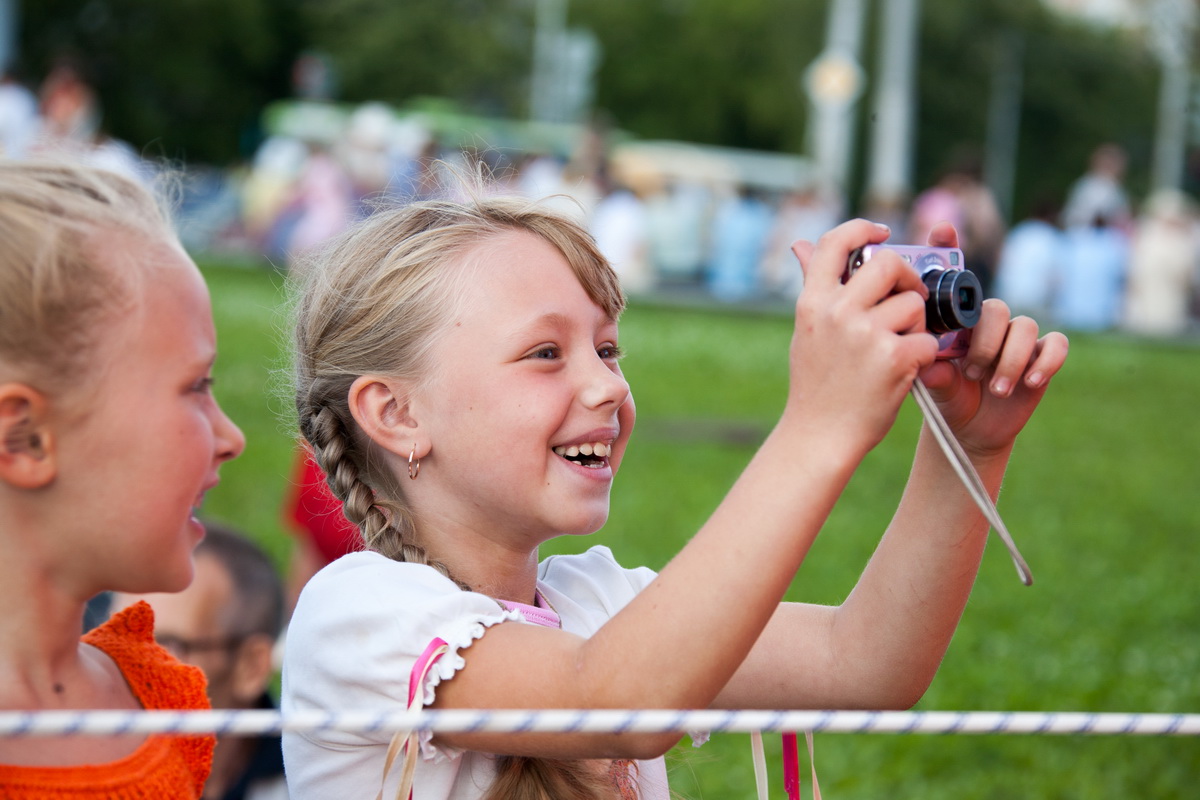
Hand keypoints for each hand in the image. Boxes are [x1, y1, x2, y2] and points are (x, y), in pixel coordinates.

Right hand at [789, 219, 940, 455]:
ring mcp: (866, 334)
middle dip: (907, 278)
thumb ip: (813, 287)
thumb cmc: (816, 385)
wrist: (819, 436)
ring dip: (917, 325)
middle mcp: (837, 312)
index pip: (835, 243)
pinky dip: (925, 356)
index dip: (863, 229)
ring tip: (899, 348)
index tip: (883, 233)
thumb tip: (799, 244)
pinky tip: (907, 371)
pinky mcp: (894, 358)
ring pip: (914, 304)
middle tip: (907, 298)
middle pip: (888, 264)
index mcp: (813, 302)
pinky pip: (929, 340)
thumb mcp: (807, 330)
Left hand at [917, 222, 1069, 457]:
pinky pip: (1055, 343)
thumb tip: (936, 365)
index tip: (940, 230)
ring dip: (1010, 359)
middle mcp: (988, 321)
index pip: (955, 279)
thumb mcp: (933, 388)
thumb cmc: (947, 399)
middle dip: (985, 343)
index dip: (949, 249)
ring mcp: (1017, 336)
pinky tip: (1030, 381)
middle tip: (972, 372)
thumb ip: (933, 374)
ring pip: (1024, 326)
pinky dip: (1045, 362)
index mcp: (957, 320)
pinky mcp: (1042, 355)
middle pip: (996, 308)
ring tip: (994, 388)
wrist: (970, 430)